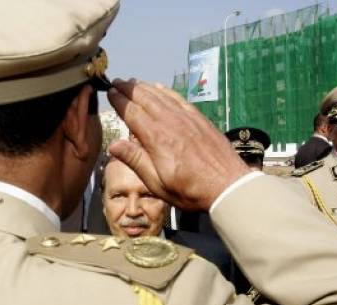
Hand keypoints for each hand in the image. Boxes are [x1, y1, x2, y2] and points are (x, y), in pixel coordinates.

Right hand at [107, 78, 249, 210]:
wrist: (227, 185)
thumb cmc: (190, 190)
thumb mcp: (157, 183)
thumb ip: (135, 160)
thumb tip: (113, 145)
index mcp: (156, 138)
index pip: (132, 112)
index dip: (119, 100)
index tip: (109, 92)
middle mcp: (170, 122)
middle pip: (145, 98)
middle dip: (129, 88)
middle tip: (117, 81)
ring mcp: (186, 118)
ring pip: (161, 96)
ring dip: (145, 87)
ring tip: (133, 82)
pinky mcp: (199, 119)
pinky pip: (178, 98)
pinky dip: (166, 91)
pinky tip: (159, 87)